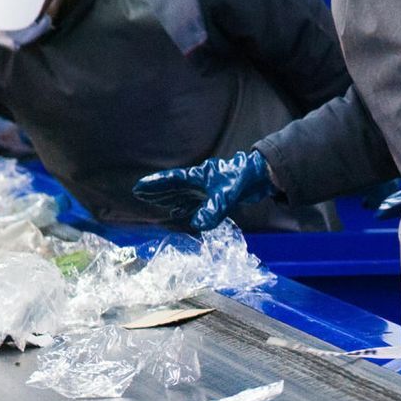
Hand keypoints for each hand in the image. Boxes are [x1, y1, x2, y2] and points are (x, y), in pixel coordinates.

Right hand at [133, 149, 272, 230]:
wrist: (261, 175)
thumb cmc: (243, 178)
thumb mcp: (228, 195)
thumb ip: (213, 210)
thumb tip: (197, 225)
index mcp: (199, 176)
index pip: (172, 180)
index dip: (156, 184)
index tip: (140, 187)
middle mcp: (199, 181)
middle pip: (173, 186)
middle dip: (157, 191)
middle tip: (139, 195)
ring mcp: (206, 188)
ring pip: (182, 194)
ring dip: (168, 199)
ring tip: (153, 203)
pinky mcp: (215, 195)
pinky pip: (194, 202)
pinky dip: (184, 207)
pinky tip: (176, 213)